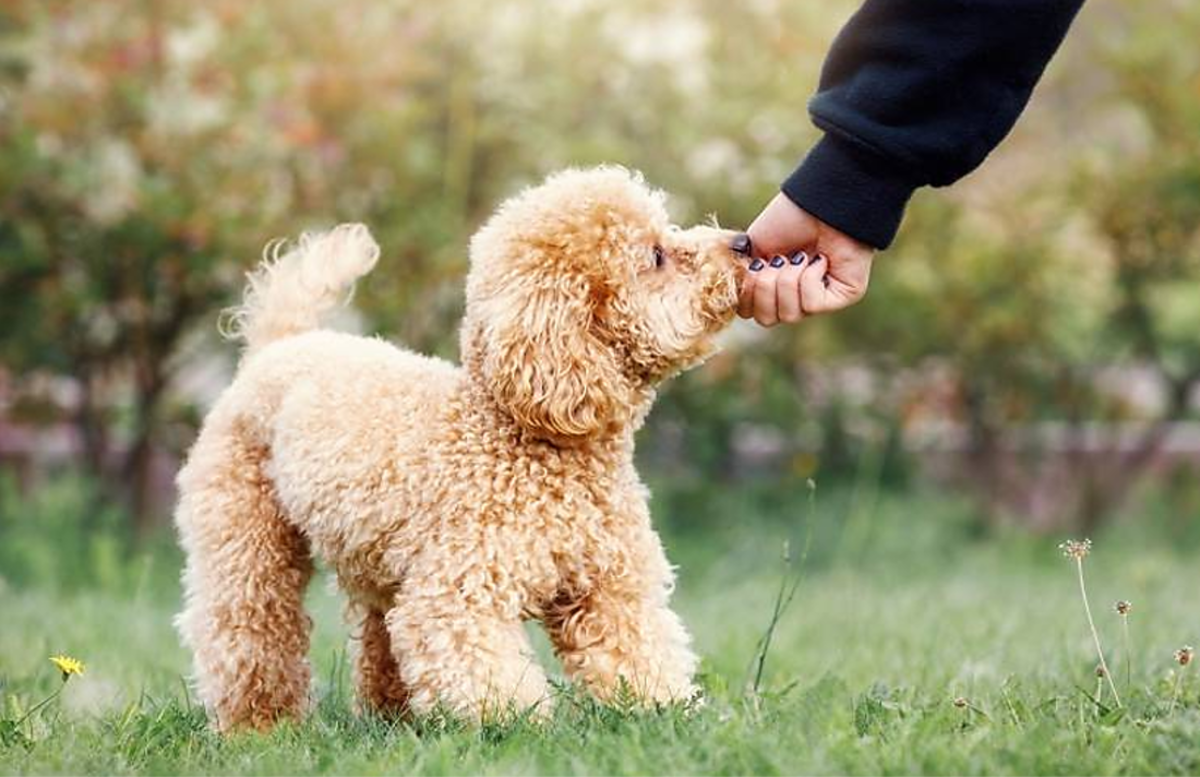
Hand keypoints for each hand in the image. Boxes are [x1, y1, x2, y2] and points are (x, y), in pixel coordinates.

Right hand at [737, 193, 874, 325]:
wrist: (818, 204)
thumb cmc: (788, 220)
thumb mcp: (751, 248)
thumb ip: (739, 275)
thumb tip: (729, 299)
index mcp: (771, 287)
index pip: (749, 312)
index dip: (746, 294)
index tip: (753, 265)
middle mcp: (794, 297)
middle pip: (766, 320)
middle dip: (764, 288)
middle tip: (776, 260)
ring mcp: (818, 298)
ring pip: (789, 315)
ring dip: (787, 281)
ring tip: (798, 257)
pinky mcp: (842, 296)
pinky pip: (812, 305)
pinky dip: (810, 279)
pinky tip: (820, 259)